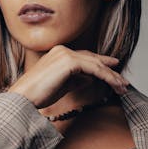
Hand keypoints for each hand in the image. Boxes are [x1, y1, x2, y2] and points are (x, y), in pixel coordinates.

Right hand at [7, 44, 129, 108]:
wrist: (24, 97)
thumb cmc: (38, 94)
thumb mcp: (62, 86)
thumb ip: (75, 80)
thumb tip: (89, 79)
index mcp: (59, 54)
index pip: (85, 57)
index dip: (101, 63)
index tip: (114, 68)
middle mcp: (63, 50)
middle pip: (93, 59)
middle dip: (110, 70)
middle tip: (123, 80)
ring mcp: (66, 54)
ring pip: (96, 64)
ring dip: (111, 76)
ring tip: (122, 87)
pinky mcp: (69, 62)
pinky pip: (94, 69)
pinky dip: (106, 77)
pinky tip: (114, 85)